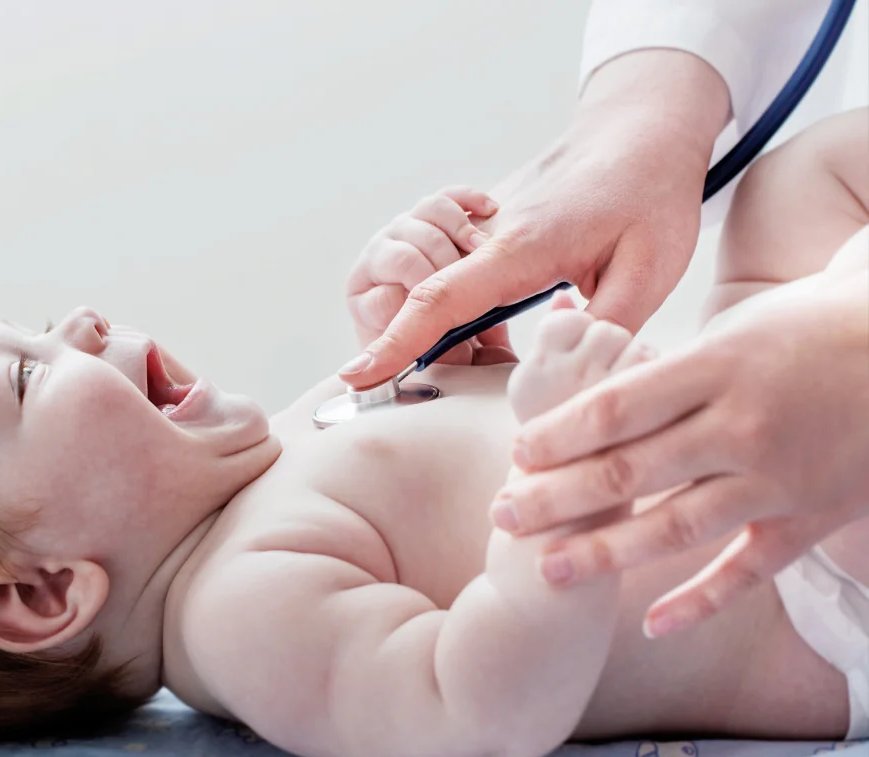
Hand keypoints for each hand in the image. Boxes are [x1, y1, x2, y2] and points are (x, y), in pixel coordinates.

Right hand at [340, 50, 730, 387]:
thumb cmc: (650, 193)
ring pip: (427, 280)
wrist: (639, 130)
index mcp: (520, 248)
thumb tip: (568, 377)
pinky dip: (452, 298)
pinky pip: (448, 268)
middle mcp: (487, 236)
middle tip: (462, 367)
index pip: (439, 298)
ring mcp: (481, 229)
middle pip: (417, 294)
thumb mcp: (650, 269)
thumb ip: (605, 328)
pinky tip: (495, 315)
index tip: (356, 374)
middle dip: (413, 341)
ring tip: (486, 343)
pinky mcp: (485, 228)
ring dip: (436, 316)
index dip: (395, 341)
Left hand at [490, 266, 868, 637]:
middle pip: (629, 471)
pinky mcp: (809, 519)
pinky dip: (699, 600)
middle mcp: (742, 427)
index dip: (556, 436)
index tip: (515, 454)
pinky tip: (651, 623)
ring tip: (548, 567)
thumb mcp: (730, 332)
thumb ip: (662, 371)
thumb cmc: (804, 330)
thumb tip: (583, 382)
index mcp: (716, 369)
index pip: (615, 410)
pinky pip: (747, 570)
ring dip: (605, 553)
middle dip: (556, 498)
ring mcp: (778, 479)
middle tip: (502, 516)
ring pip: (676, 528)